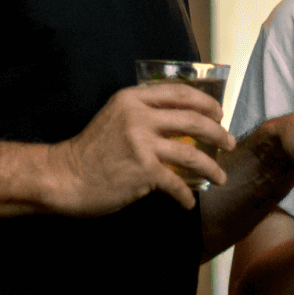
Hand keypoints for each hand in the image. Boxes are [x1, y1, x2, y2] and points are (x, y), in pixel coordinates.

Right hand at [45, 83, 233, 214]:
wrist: (64, 176)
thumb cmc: (90, 150)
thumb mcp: (115, 117)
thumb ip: (143, 114)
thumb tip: (180, 124)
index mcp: (133, 99)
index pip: (179, 93)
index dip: (205, 102)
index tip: (219, 113)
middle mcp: (139, 117)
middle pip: (193, 120)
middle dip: (218, 133)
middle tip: (229, 143)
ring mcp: (142, 144)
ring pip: (192, 154)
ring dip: (212, 167)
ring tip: (220, 177)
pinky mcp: (143, 171)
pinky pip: (177, 184)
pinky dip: (186, 195)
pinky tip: (189, 201)